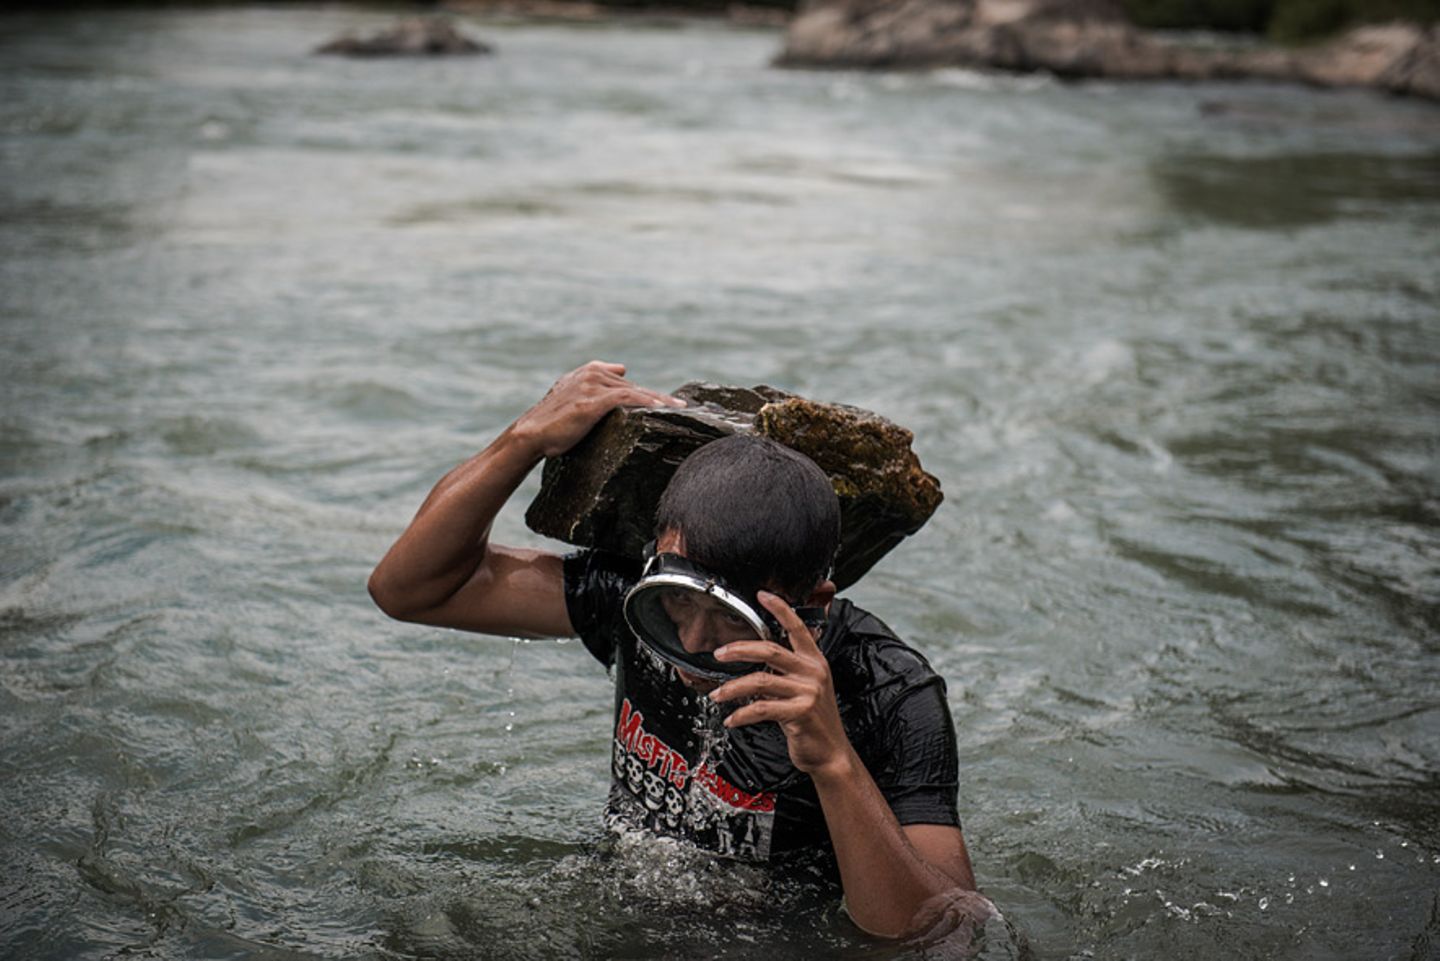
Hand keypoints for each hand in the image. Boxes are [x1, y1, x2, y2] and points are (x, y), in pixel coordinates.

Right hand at [511, 361, 682, 458]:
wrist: (530, 435)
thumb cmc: (551, 423)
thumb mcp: (572, 396)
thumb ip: (595, 383)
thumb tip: (621, 369)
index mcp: (587, 371)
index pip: (623, 380)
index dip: (646, 392)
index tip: (668, 402)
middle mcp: (592, 374)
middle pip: (634, 386)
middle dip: (659, 398)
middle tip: (683, 409)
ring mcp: (593, 385)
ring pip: (636, 391)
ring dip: (661, 401)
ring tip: (682, 410)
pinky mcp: (594, 401)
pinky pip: (630, 398)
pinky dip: (650, 403)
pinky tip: (666, 411)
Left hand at [709, 591, 853, 776]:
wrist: (830, 753)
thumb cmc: (814, 721)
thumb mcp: (806, 688)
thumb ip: (788, 671)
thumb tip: (758, 659)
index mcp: (815, 661)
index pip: (797, 627)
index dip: (780, 609)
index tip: (762, 595)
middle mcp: (813, 672)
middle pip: (770, 650)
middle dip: (740, 649)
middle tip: (719, 653)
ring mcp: (808, 692)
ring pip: (760, 680)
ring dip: (733, 687)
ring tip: (717, 694)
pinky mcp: (800, 712)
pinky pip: (762, 708)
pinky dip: (742, 714)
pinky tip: (732, 719)